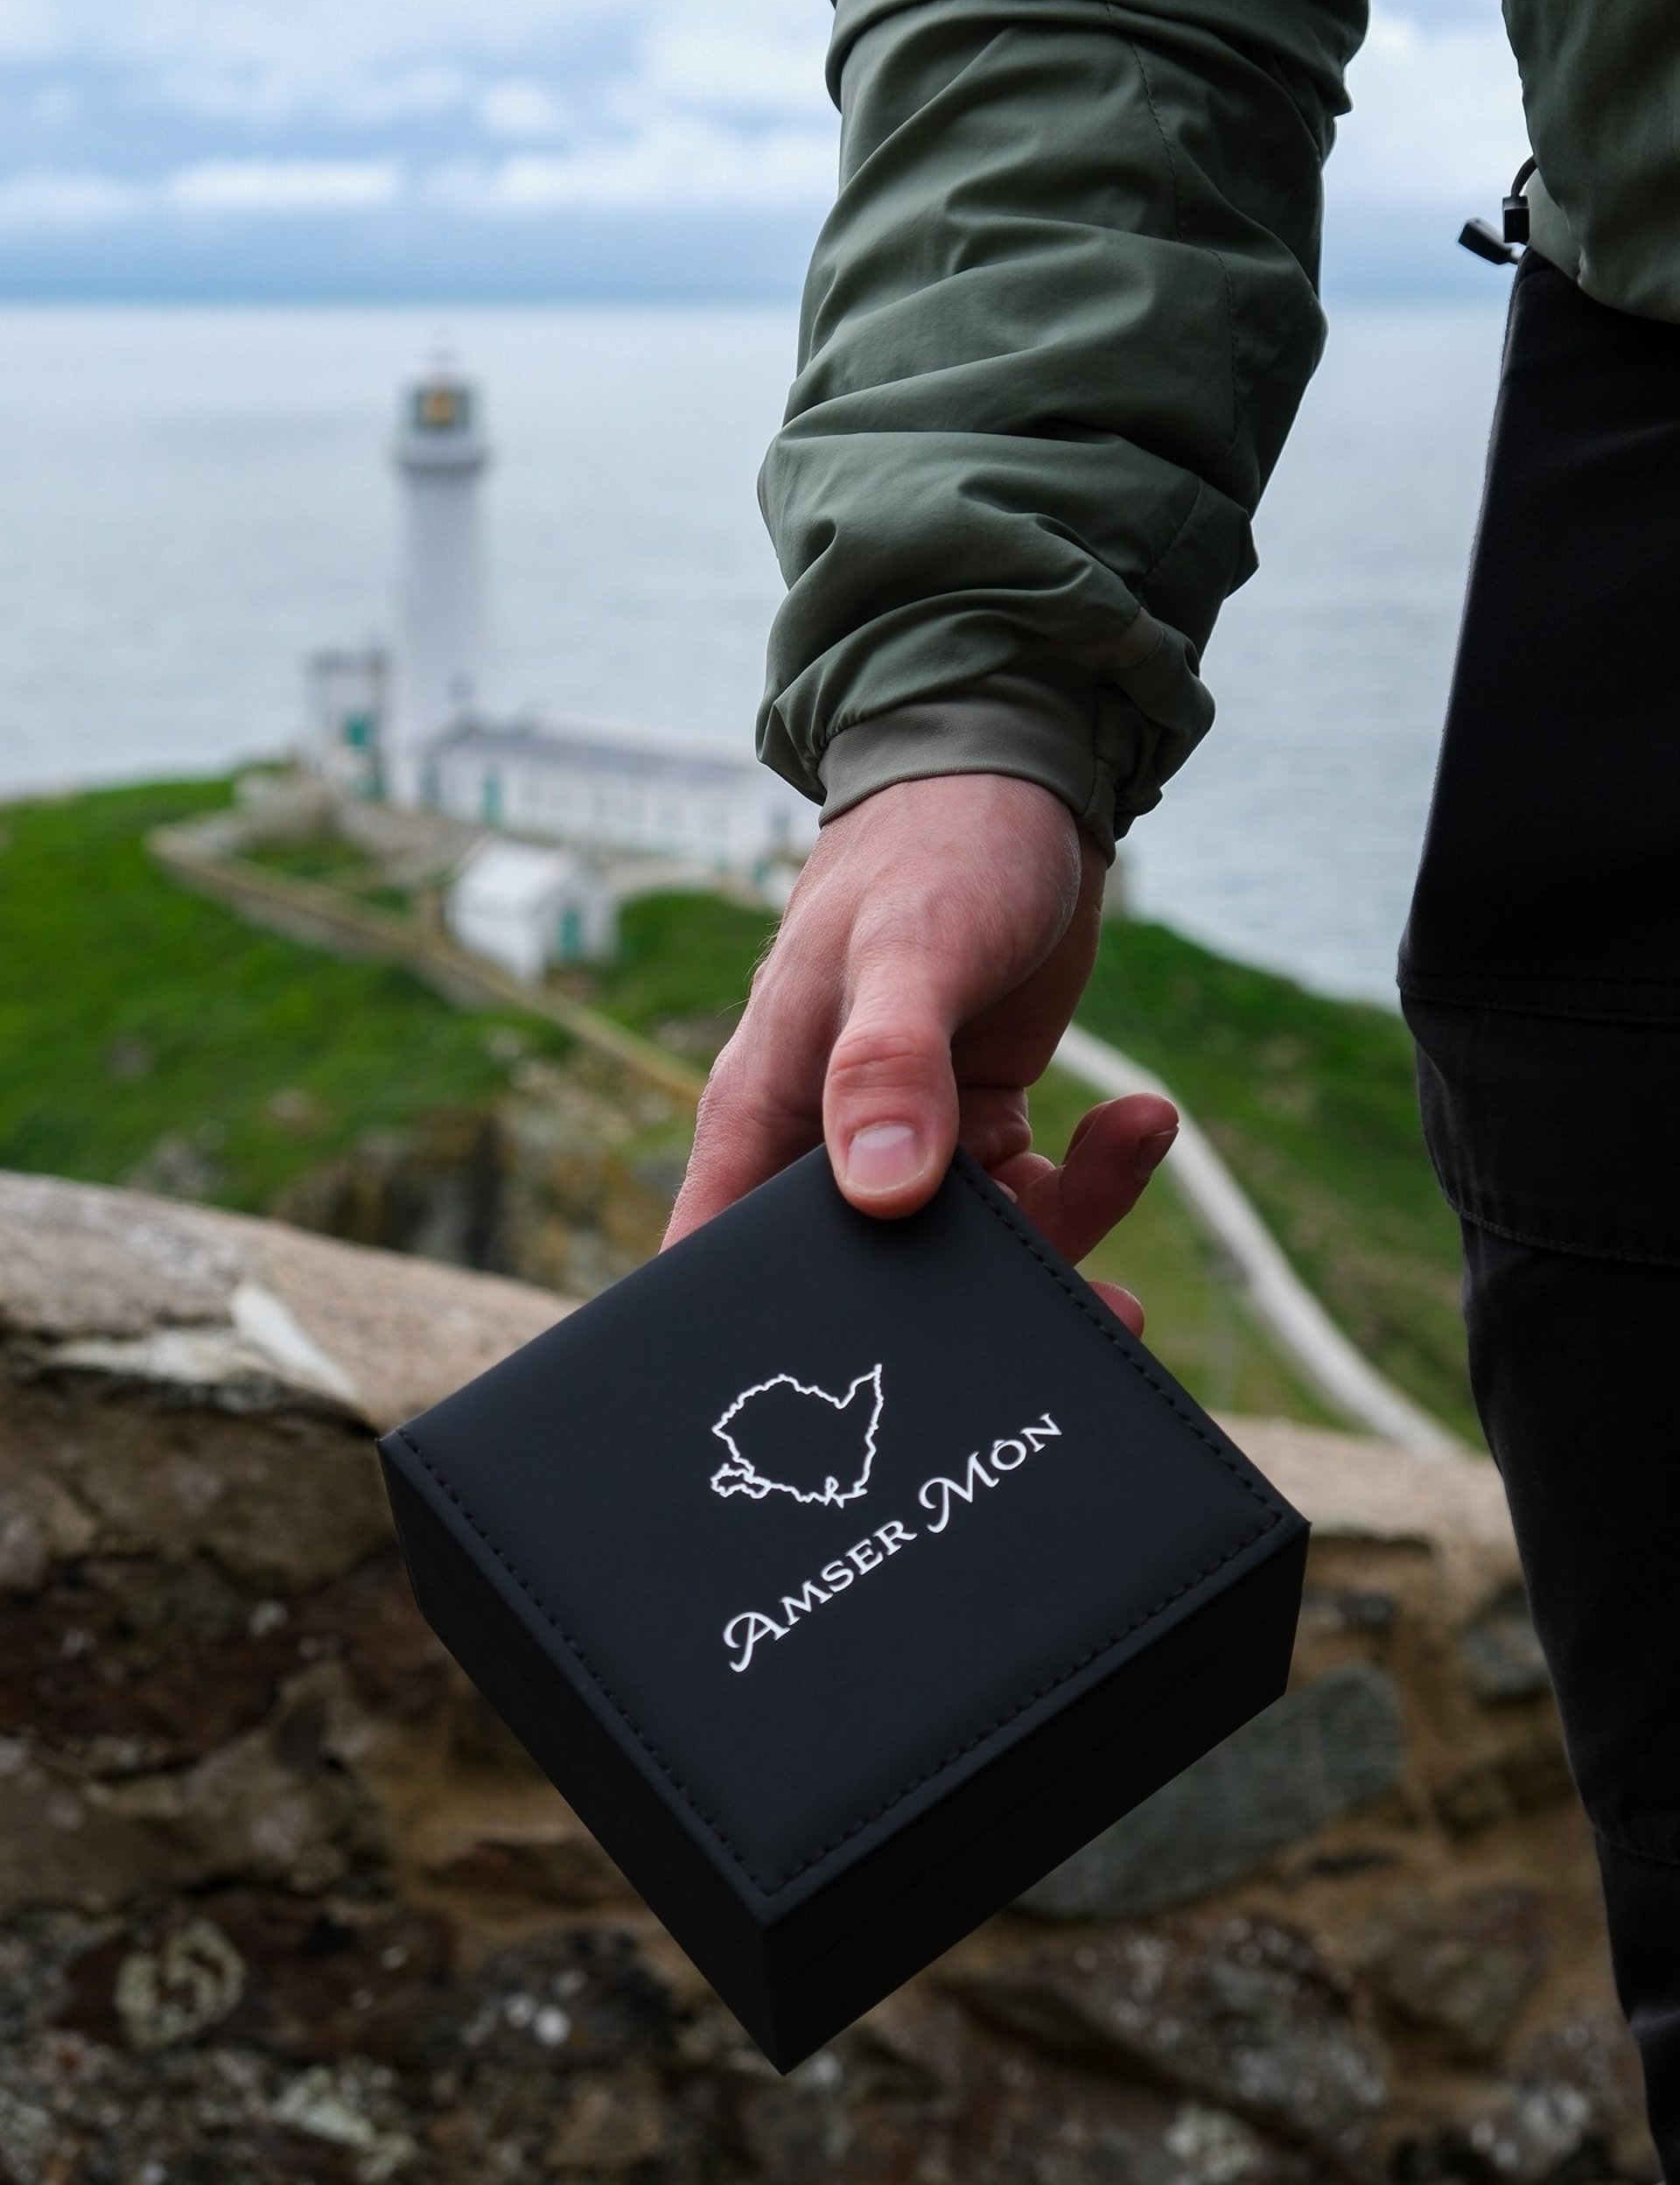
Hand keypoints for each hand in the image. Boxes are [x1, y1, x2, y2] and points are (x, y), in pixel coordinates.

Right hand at [664, 776, 1177, 1327]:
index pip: (721, 1261)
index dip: (760, 1343)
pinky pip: (1036, 1195)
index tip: (842, 1408)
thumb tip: (884, 1189)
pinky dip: (1096, 1176)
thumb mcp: (908, 947)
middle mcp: (829, 1140)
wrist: (1022, 776)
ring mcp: (912, 1139)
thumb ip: (891, 1063)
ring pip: (973, 1254)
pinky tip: (1141, 1121)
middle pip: (873, 1284)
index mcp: (768, 1111)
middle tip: (1070, 1324)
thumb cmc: (932, 843)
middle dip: (967, 1322)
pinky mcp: (982, 1122)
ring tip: (1129, 1194)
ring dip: (1062, 1246)